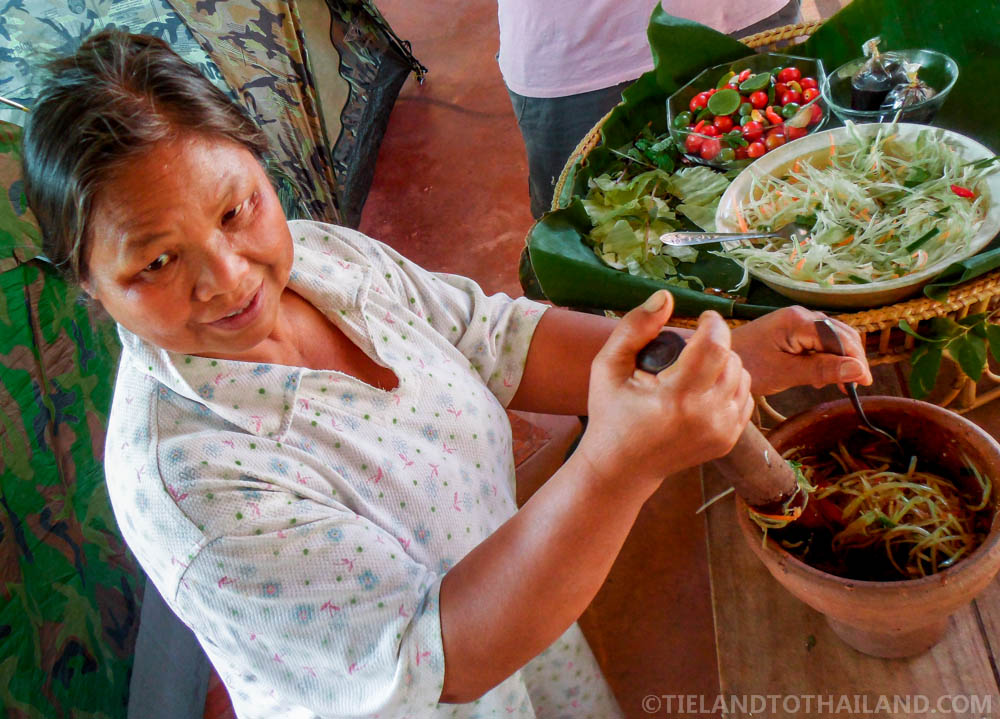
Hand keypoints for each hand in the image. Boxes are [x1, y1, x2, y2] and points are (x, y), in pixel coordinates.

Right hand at [575, 290, 753, 495]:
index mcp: (677, 397)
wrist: (621, 468)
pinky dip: (728, 386)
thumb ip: (634, 327)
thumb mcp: (607, 366)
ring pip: (743, 376)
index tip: (702, 317)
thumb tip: (666, 296)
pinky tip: (702, 390)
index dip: (713, 323)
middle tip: (685, 351)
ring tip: (693, 370)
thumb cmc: (611, 414)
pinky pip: (744, 397)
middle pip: (731, 358)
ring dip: (723, 364)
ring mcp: (722, 432)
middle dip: (714, 344)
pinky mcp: (728, 440)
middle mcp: (707, 417)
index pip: (716, 346)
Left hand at [730, 306, 872, 395]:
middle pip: (841, 335)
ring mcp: (796, 321)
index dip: (856, 359)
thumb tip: (859, 370)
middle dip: (850, 360)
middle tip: (851, 387)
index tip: (863, 384)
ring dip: (838, 360)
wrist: (717, 361)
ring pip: (832, 339)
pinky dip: (825, 359)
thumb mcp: (786, 372)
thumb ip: (822, 370)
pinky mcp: (792, 331)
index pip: (841, 337)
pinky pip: (818, 342)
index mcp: (799, 321)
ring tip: (833, 385)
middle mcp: (801, 315)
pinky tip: (818, 378)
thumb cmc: (748, 366)